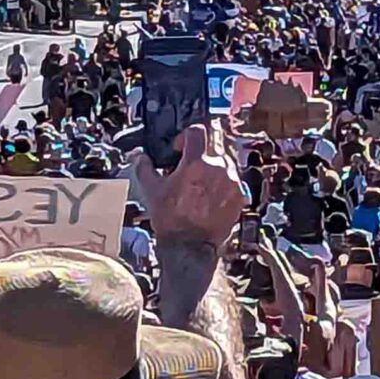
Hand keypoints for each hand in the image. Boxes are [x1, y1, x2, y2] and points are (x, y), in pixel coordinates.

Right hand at [133, 121, 248, 247]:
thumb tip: (139, 156)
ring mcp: (232, 181)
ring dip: (213, 160)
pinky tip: (209, 190)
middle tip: (191, 155)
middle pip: (216, 138)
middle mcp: (219, 168)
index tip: (179, 147)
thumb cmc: (171, 221)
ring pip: (226, 156)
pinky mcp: (240, 194)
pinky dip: (222, 177)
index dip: (184, 136)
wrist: (190, 247)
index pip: (197, 131)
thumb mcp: (152, 191)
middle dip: (202, 143)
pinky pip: (233, 176)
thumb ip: (144, 168)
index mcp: (196, 163)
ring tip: (199, 176)